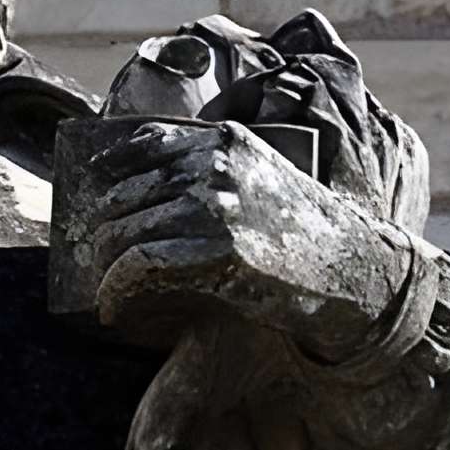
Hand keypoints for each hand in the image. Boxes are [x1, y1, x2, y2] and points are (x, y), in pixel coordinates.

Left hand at [56, 118, 411, 356]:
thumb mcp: (263, 177)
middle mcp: (214, 165)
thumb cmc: (307, 233)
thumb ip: (213, 169)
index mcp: (225, 141)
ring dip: (105, 270)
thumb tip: (147, 184)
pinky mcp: (213, 250)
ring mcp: (213, 205)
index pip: (146, 143)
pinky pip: (137, 268)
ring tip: (107, 293)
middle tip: (101, 263)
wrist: (354, 271)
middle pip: (125, 195)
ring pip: (123, 233)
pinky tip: (113, 309)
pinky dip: (114, 292)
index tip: (95, 189)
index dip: (110, 169)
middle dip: (104, 233)